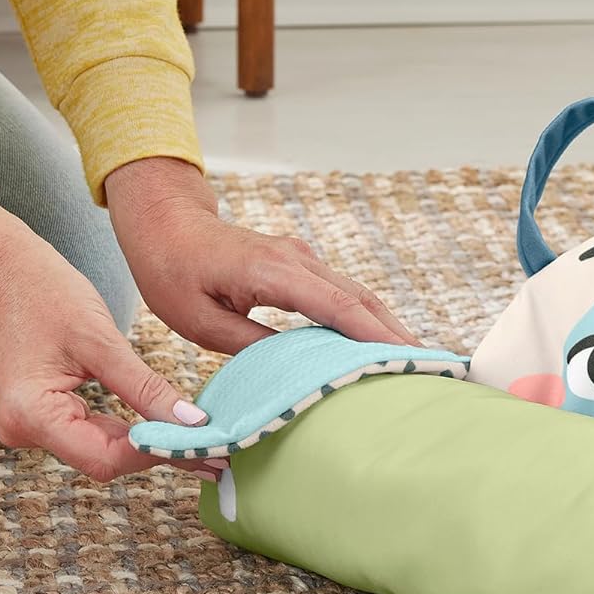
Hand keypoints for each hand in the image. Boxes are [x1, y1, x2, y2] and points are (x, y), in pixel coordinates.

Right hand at [0, 232, 228, 482]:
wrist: (3, 270)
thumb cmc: (44, 292)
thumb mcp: (101, 341)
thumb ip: (145, 387)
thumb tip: (192, 424)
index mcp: (31, 414)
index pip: (106, 456)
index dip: (158, 454)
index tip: (205, 448)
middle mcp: (26, 430)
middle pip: (105, 459)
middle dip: (161, 454)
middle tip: (218, 455)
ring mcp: (34, 427)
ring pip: (104, 452)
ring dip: (151, 447)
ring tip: (204, 447)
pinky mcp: (47, 418)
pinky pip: (96, 435)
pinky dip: (133, 434)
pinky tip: (170, 433)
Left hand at [106, 157, 418, 352]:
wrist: (163, 222)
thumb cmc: (172, 270)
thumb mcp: (200, 322)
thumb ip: (251, 345)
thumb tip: (294, 371)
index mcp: (273, 271)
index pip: (338, 307)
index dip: (376, 335)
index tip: (408, 358)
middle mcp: (296, 259)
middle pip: (360, 299)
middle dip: (397, 334)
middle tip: (431, 366)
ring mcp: (300, 258)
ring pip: (356, 294)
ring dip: (386, 326)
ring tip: (414, 359)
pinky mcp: (298, 265)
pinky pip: (340, 293)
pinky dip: (365, 317)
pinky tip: (377, 342)